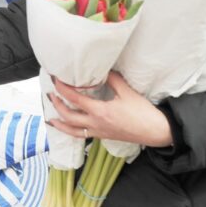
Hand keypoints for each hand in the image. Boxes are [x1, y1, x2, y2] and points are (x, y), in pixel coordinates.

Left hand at [46, 71, 172, 147]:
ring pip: (72, 131)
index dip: (62, 89)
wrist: (155, 131)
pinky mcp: (102, 136)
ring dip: (59, 123)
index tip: (56, 80)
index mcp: (100, 112)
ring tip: (50, 117)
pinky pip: (81, 136)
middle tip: (50, 94)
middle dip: (56, 105)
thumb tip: (102, 69)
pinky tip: (68, 128)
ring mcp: (98, 132)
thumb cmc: (143, 113)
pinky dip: (71, 131)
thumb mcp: (127, 92)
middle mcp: (95, 124)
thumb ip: (112, 80)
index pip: (74, 99)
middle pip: (68, 116)